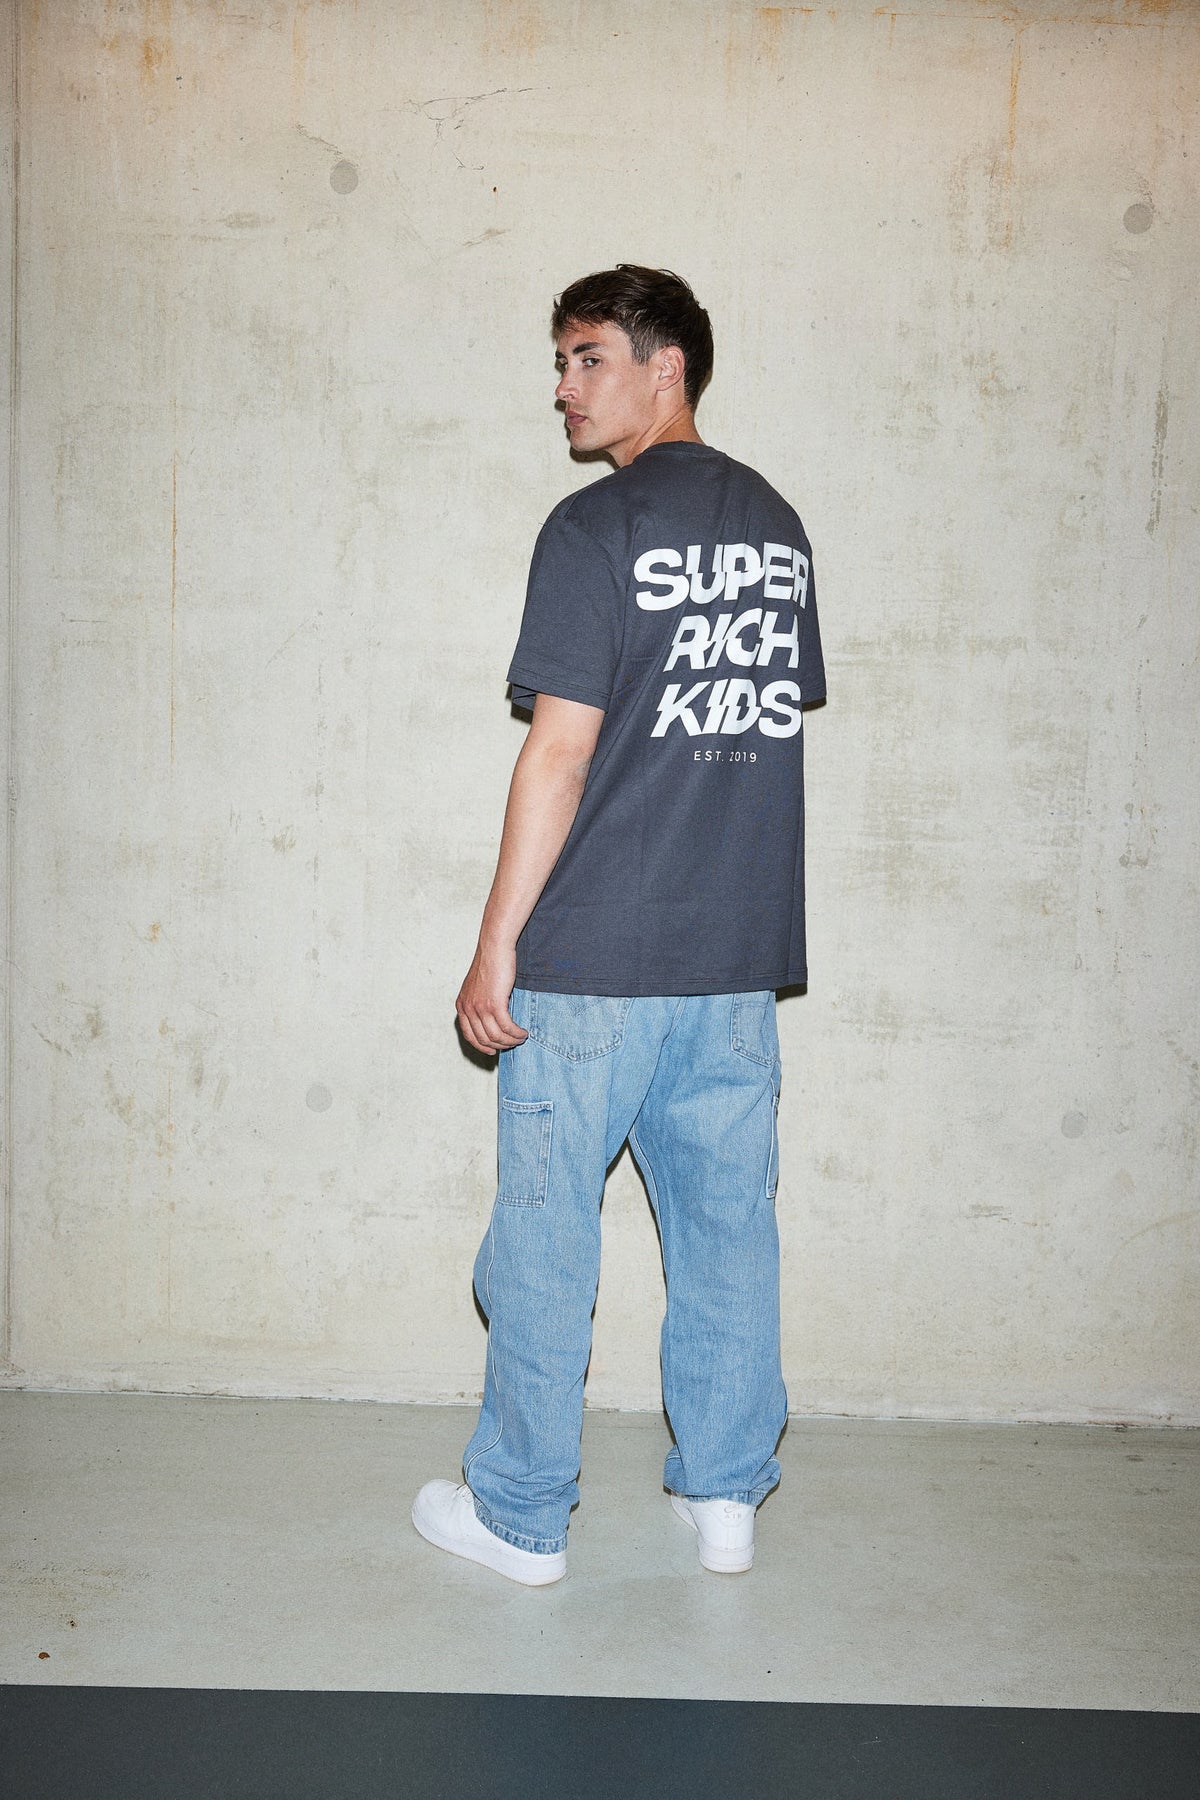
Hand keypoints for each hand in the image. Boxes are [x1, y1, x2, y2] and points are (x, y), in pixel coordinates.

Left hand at [455, 941, 528, 1055]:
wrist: (494, 947)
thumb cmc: (490, 963)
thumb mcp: (478, 986)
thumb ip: (479, 1002)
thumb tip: (491, 1020)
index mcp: (462, 1005)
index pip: (469, 1035)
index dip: (481, 1046)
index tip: (492, 1051)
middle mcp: (468, 1008)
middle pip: (484, 1039)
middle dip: (500, 1045)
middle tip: (513, 1043)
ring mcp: (480, 1008)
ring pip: (496, 1037)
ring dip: (511, 1041)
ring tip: (521, 1037)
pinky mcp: (494, 1004)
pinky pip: (507, 1028)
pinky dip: (516, 1033)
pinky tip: (523, 1032)